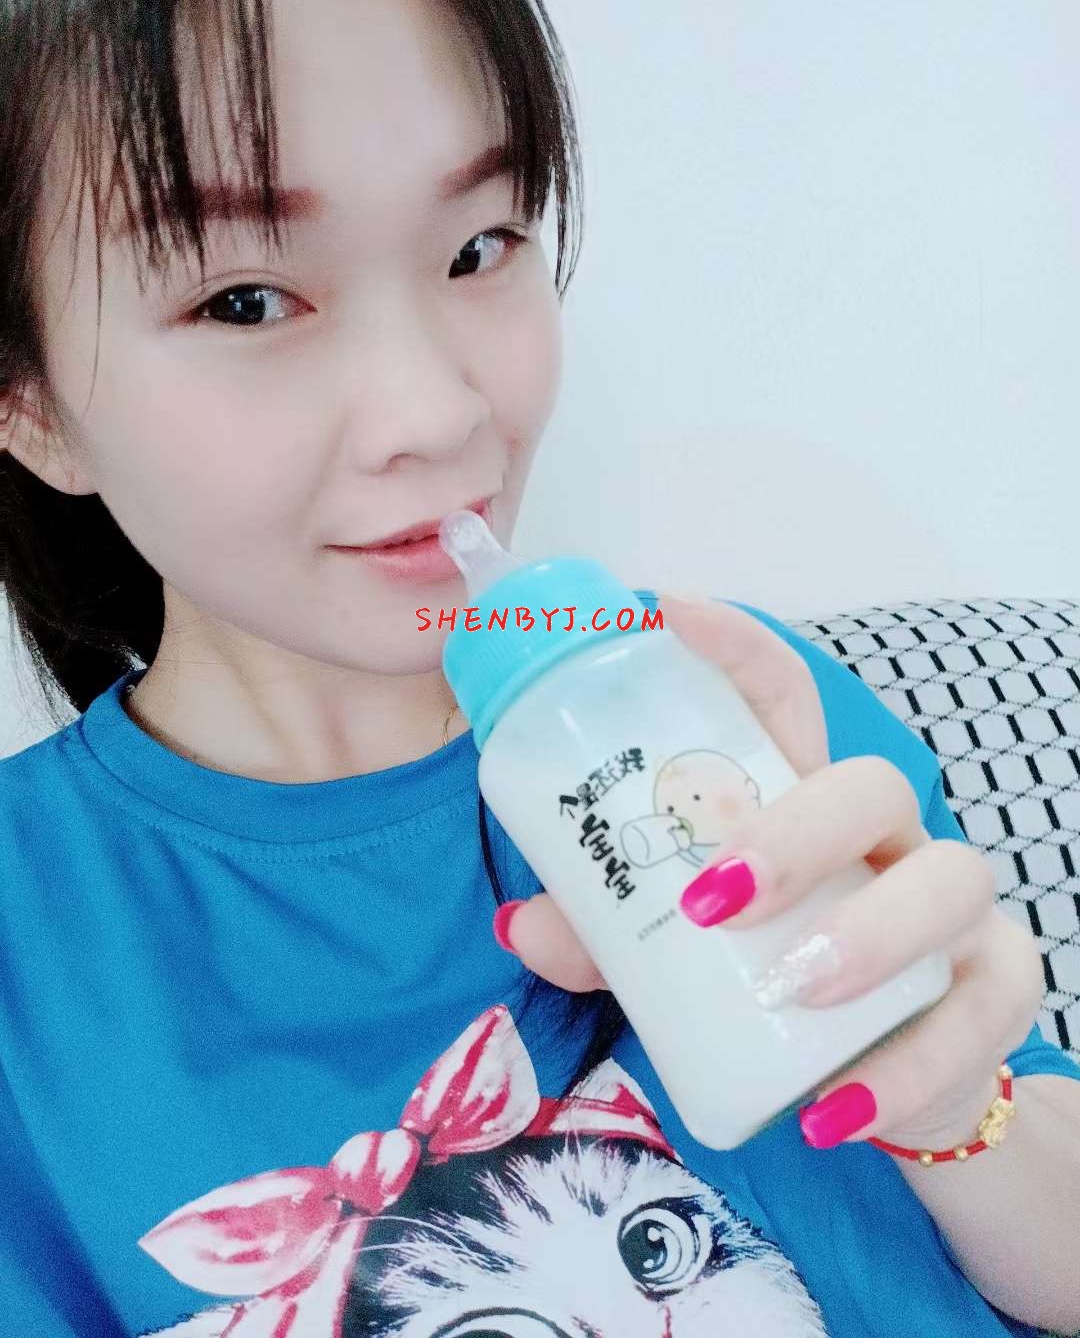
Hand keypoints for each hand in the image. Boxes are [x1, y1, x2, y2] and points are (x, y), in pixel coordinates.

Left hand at [494, 595, 1045, 1151]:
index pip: (783, 699)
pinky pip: (977, 1012)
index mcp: (800, 801)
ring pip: (949, 879)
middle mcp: (883, 836)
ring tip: (790, 987)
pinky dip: (908, 1066)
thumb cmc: (765, 982)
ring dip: (868, 931)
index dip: (734, 651)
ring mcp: (950, 910)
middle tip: (712, 897)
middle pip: (869, 783)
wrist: (879, 1080)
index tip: (666, 614)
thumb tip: (520, 919)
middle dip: (794, 828)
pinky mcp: (993, 992)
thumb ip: (602, 937)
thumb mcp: (674, 957)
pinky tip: (834, 1110)